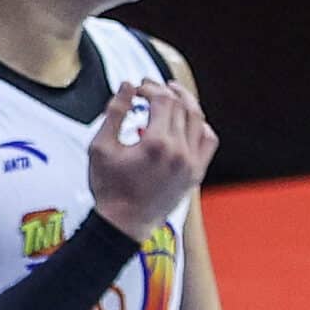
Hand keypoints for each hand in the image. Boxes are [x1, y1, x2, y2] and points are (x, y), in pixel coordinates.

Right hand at [86, 80, 215, 239]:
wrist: (123, 224)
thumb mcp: (101, 147)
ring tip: (173, 95)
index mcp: (157, 144)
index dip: (149, 87)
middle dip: (164, 91)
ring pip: (198, 119)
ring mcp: (191, 163)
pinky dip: (201, 126)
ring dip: (185, 102)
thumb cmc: (110, 189)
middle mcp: (179, 152)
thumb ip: (115, 112)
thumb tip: (127, 86)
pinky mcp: (195, 173)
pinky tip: (189, 121)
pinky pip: (208, 141)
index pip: (162, 100)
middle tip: (150, 88)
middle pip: (180, 106)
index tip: (137, 88)